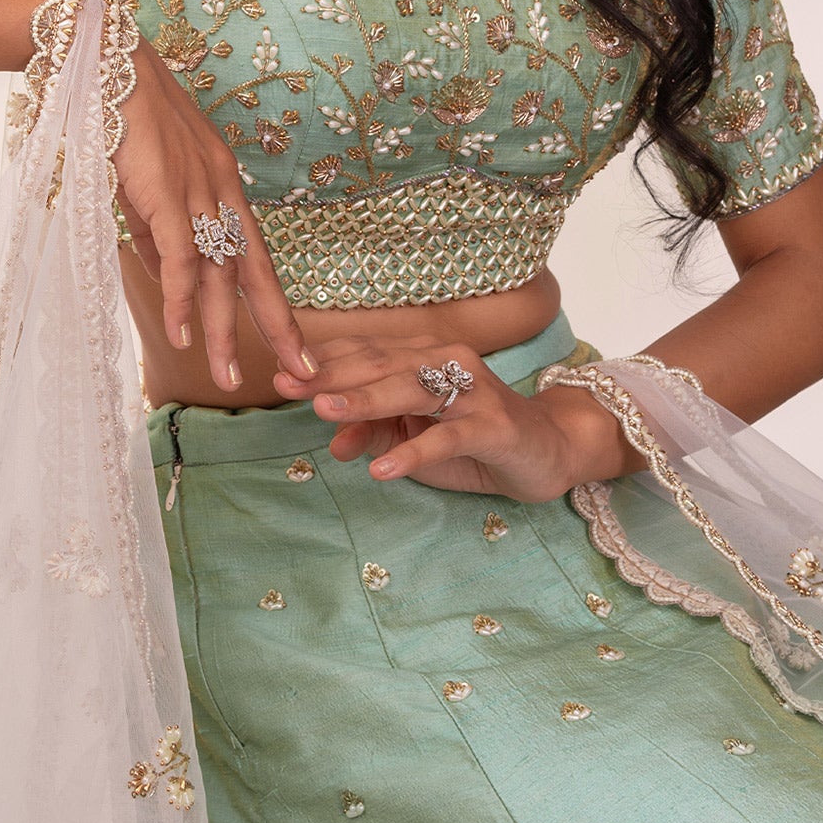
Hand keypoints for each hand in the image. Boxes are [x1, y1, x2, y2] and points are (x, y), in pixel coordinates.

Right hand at [111, 38, 314, 394]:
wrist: (106, 60)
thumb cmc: (123, 116)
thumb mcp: (149, 183)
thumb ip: (160, 230)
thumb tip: (166, 273)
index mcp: (224, 186)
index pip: (257, 257)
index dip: (275, 304)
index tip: (296, 345)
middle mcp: (222, 190)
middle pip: (255, 272)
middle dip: (278, 327)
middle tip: (300, 372)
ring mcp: (198, 190)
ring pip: (218, 274)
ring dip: (223, 330)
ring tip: (227, 377)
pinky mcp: (167, 192)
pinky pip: (179, 256)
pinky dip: (181, 298)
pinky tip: (183, 335)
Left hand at [299, 334, 632, 499]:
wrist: (545, 450)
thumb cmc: (472, 439)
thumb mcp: (415, 438)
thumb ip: (375, 433)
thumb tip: (334, 442)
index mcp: (423, 357)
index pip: (364, 353)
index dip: (321, 363)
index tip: (277, 375)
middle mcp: (447, 362)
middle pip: (380, 364)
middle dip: (330, 376)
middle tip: (287, 387)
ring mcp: (473, 392)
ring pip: (412, 390)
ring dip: (365, 401)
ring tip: (324, 413)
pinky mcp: (494, 426)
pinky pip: (447, 438)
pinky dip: (413, 452)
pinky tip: (381, 469)